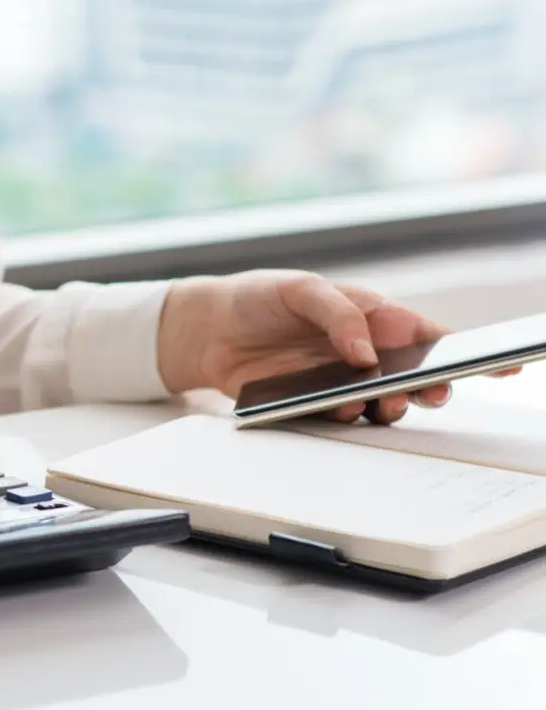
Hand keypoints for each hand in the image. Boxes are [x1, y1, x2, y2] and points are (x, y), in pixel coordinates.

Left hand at [158, 270, 515, 424]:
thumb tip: (367, 350)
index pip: (428, 334)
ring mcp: (341, 382)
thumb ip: (337, 314)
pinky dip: (349, 418)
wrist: (208, 330)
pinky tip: (343, 409)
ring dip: (389, 406)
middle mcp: (364, 354)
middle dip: (431, 387)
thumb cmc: (259, 298)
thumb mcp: (299, 290)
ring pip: (383, 404)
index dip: (465, 351)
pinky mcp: (314, 404)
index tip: (501, 364)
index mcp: (373, 318)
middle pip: (415, 377)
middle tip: (431, 392)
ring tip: (380, 401)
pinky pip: (342, 419)